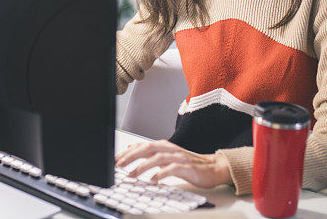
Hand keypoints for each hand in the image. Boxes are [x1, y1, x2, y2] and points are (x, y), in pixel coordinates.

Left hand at [114, 140, 230, 187]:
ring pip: (156, 158)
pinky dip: (160, 174)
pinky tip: (152, 180)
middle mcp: (169, 149)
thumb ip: (150, 154)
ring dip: (142, 166)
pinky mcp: (186, 167)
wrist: (212, 168)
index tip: (115, 159)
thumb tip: (131, 150)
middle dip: (130, 157)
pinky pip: (170, 169)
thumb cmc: (188, 164)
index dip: (127, 152)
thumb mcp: (166, 157)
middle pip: (146, 149)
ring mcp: (178, 157)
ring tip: (131, 175)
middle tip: (118, 165)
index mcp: (163, 146)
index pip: (141, 146)